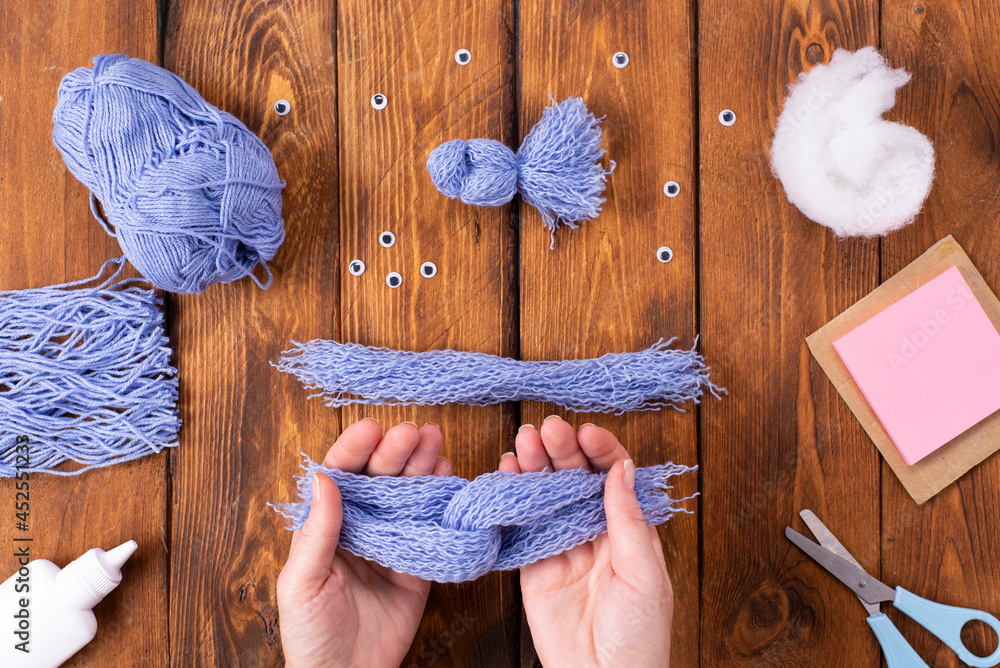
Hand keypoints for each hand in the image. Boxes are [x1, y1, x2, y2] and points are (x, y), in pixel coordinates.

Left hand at [277, 419, 452, 667]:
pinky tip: (447, 477)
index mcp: (325, 527)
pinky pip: (431, 527)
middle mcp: (359, 527)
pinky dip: (440, 501)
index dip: (354, 450)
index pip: (339, 477)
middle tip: (414, 431)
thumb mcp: (302, 582)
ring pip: (406, 495)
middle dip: (395, 452)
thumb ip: (317, 532)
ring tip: (435, 441)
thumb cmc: (310, 635)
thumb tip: (323, 479)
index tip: (371, 429)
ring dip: (420, 466)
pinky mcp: (417, 565)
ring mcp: (390, 542)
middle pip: (378, 479)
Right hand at [498, 417, 672, 667]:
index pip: (614, 478)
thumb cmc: (639, 635)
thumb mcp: (645, 573)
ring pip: (547, 496)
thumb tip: (621, 469)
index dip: (601, 452)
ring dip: (536, 467)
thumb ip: (627, 520)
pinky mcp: (534, 566)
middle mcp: (594, 532)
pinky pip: (522, 527)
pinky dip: (513, 500)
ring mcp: (563, 547)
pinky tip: (507, 475)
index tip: (587, 434)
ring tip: (523, 442)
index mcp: (629, 531)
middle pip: (577, 481)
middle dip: (563, 452)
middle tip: (547, 430)